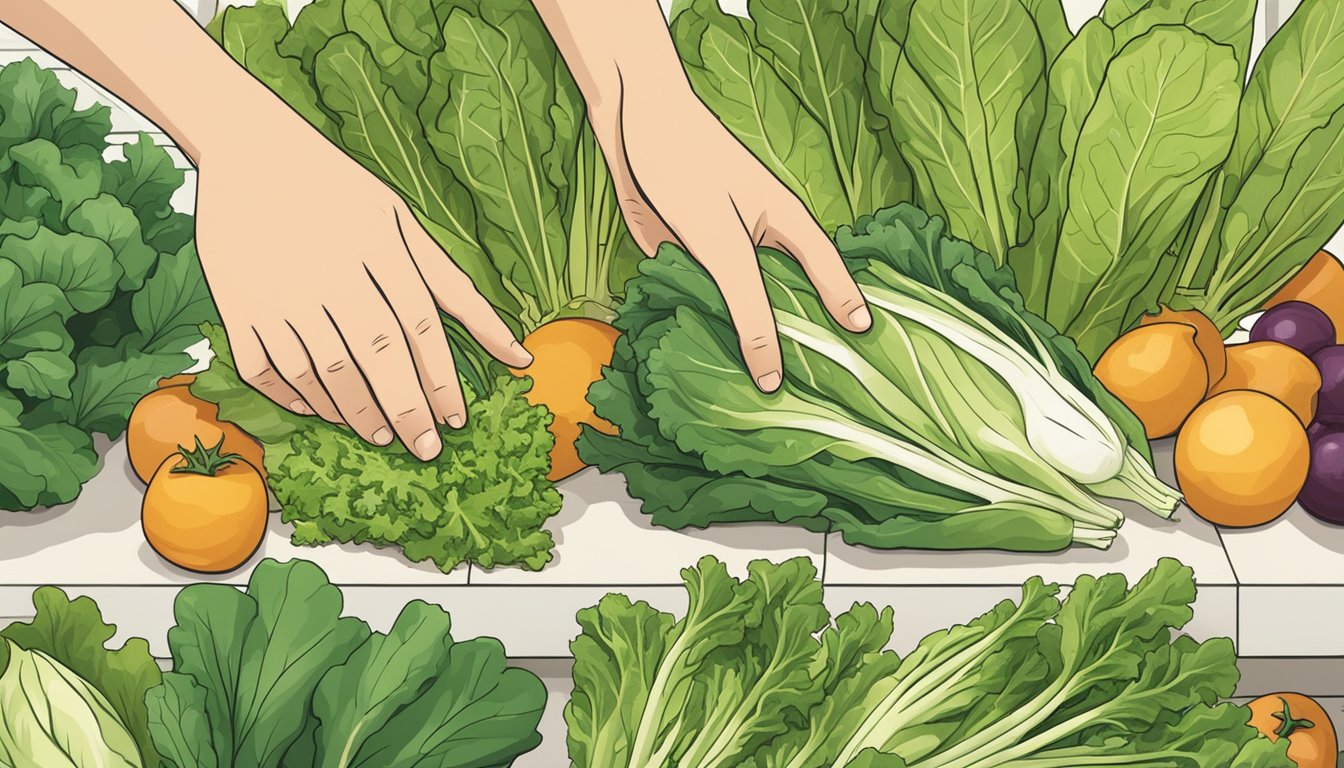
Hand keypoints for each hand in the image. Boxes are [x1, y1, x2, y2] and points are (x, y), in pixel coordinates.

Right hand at [195, 104, 531, 459]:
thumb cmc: (338, 189)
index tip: (454, 420)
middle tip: (424, 447)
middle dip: (405, 409)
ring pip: (323, 372)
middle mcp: (330, 273)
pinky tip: (321, 410)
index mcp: (378, 250)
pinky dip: (295, 397)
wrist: (249, 148)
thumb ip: (456, 289)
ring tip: (380, 433)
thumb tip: (516, 353)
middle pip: (376, 357)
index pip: (420, 330)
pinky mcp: (237, 304)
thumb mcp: (402, 223)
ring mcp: (280, 292)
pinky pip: (266, 368)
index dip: (441, 382)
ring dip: (354, 411)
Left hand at [597, 89, 871, 392]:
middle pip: (788, 299)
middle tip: (812, 397)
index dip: (849, 310)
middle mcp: (762, 241)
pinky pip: (705, 301)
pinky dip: (704, 327)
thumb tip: (769, 373)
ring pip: (742, 306)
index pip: (831, 275)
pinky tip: (701, 366)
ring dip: (743, 341)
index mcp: (789, 224)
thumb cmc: (688, 169)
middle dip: (796, 340)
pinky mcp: (689, 257)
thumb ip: (747, 307)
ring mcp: (725, 251)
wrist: (630, 127)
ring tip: (754, 400)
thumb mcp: (723, 245)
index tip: (869, 346)